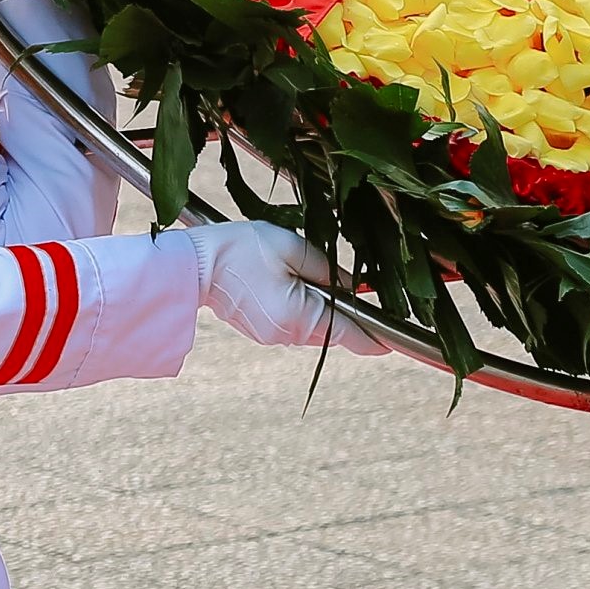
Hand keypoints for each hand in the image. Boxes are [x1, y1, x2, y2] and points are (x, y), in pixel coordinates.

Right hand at [188, 221, 382, 354]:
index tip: (398, 341)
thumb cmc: (239, 250)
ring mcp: (273, 336)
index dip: (379, 338)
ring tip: (300, 273)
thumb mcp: (290, 247)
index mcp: (301, 315)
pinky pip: (293, 322)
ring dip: (319, 306)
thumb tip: (354, 288)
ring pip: (314, 326)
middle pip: (334, 329)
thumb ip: (328, 269)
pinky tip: (282, 282)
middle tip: (338, 279)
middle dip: (343, 309)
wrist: (191, 265)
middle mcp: (290, 334)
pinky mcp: (261, 331)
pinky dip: (299, 307)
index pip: (354, 335)